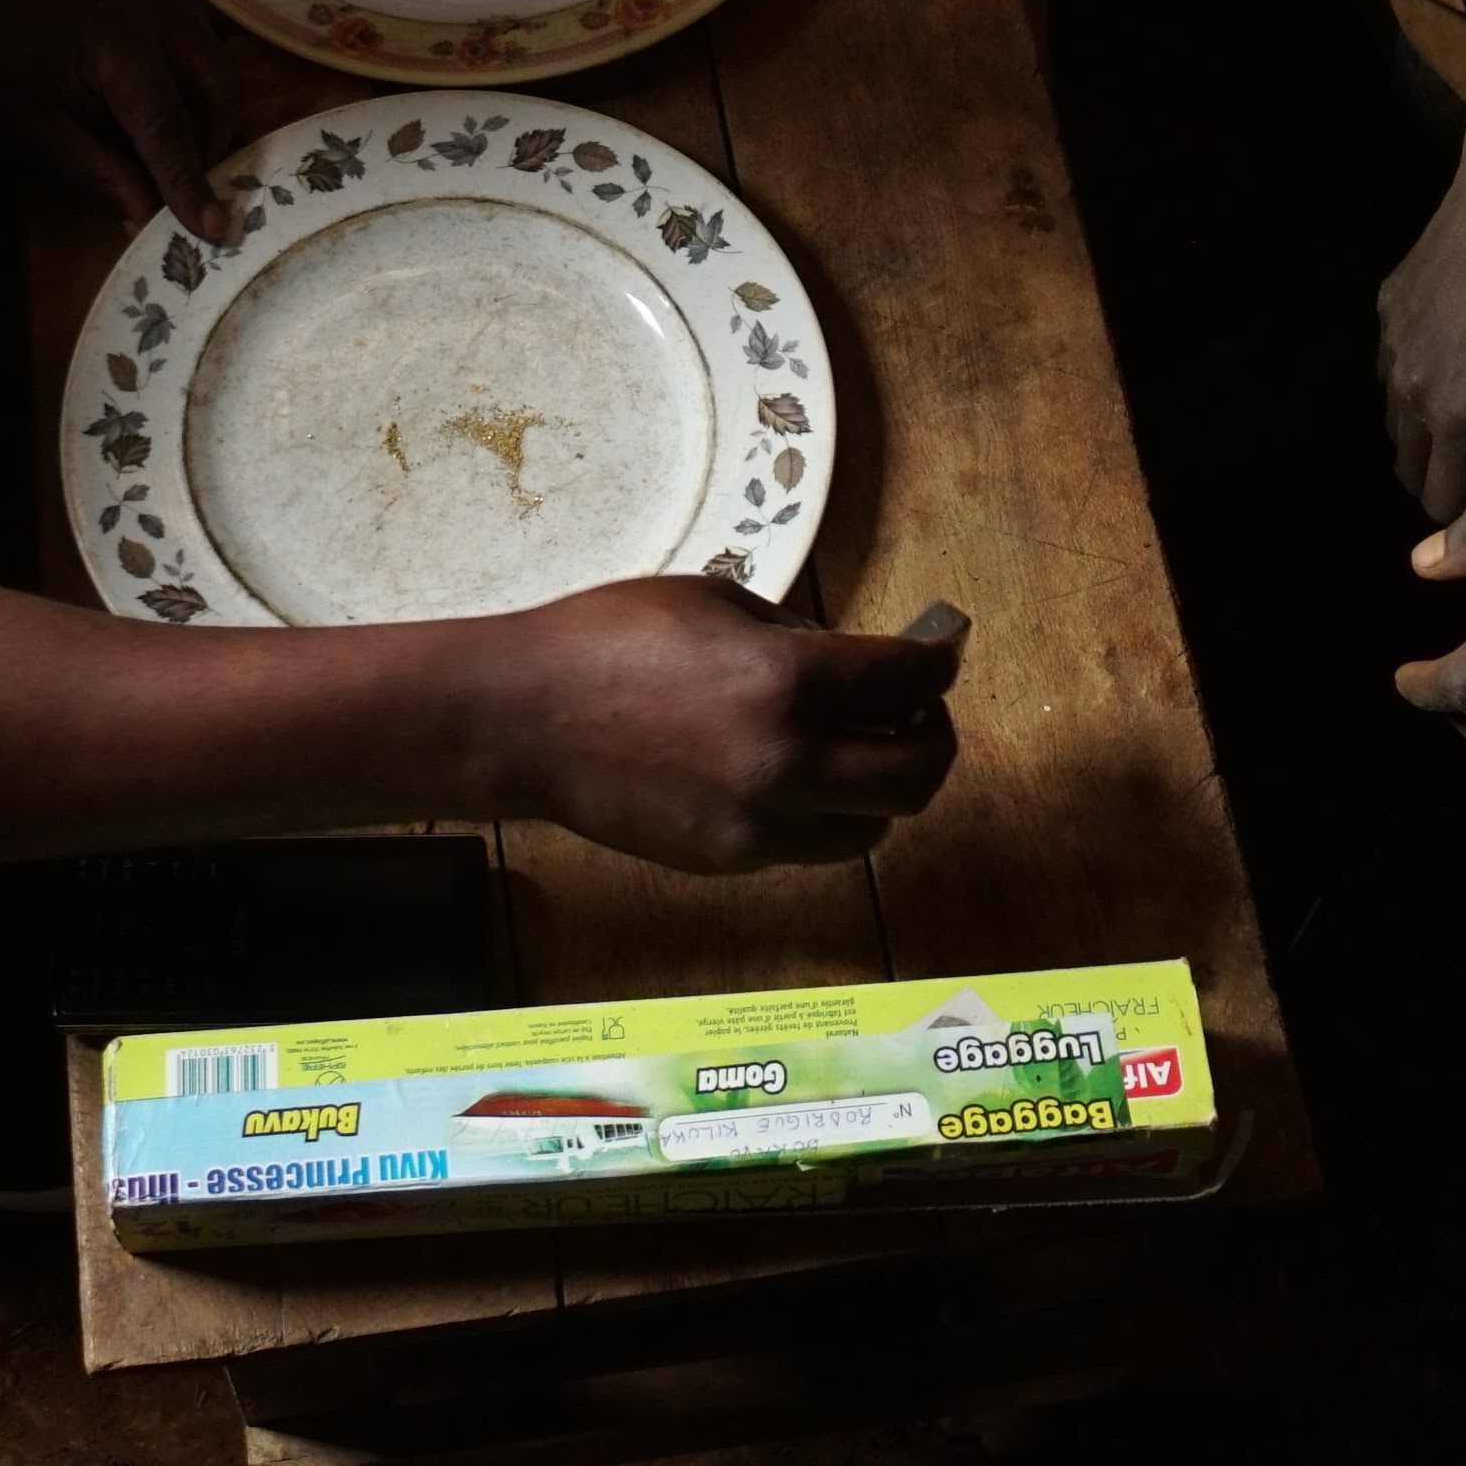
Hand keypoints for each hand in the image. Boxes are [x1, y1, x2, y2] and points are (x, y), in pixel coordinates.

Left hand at [0, 0, 232, 237]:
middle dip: (210, 145)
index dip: (190, 181)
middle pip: (218, 86)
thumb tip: (151, 220)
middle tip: (184, 192)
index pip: (168, 123)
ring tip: (167, 156)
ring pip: (217, 65)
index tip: (214, 230)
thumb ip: (99, 174)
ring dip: (205, 117)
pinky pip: (199, 45)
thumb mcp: (31, 132)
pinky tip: (156, 112)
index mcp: (115, 35)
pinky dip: (191, 86)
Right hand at [498, 576, 961, 871]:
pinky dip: (823, 811)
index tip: (943, 653)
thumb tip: (859, 666)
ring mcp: (758, 825)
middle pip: (916, 774)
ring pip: (872, 827)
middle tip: (919, 710)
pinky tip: (796, 774)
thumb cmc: (608, 640)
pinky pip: (809, 844)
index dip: (938, 663)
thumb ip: (800, 639)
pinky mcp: (729, 860)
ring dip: (882, 786)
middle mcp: (786, 764)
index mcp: (787, 684)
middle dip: (934, 737)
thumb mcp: (718, 604)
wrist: (523, 719)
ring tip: (859, 748)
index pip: (908, 682)